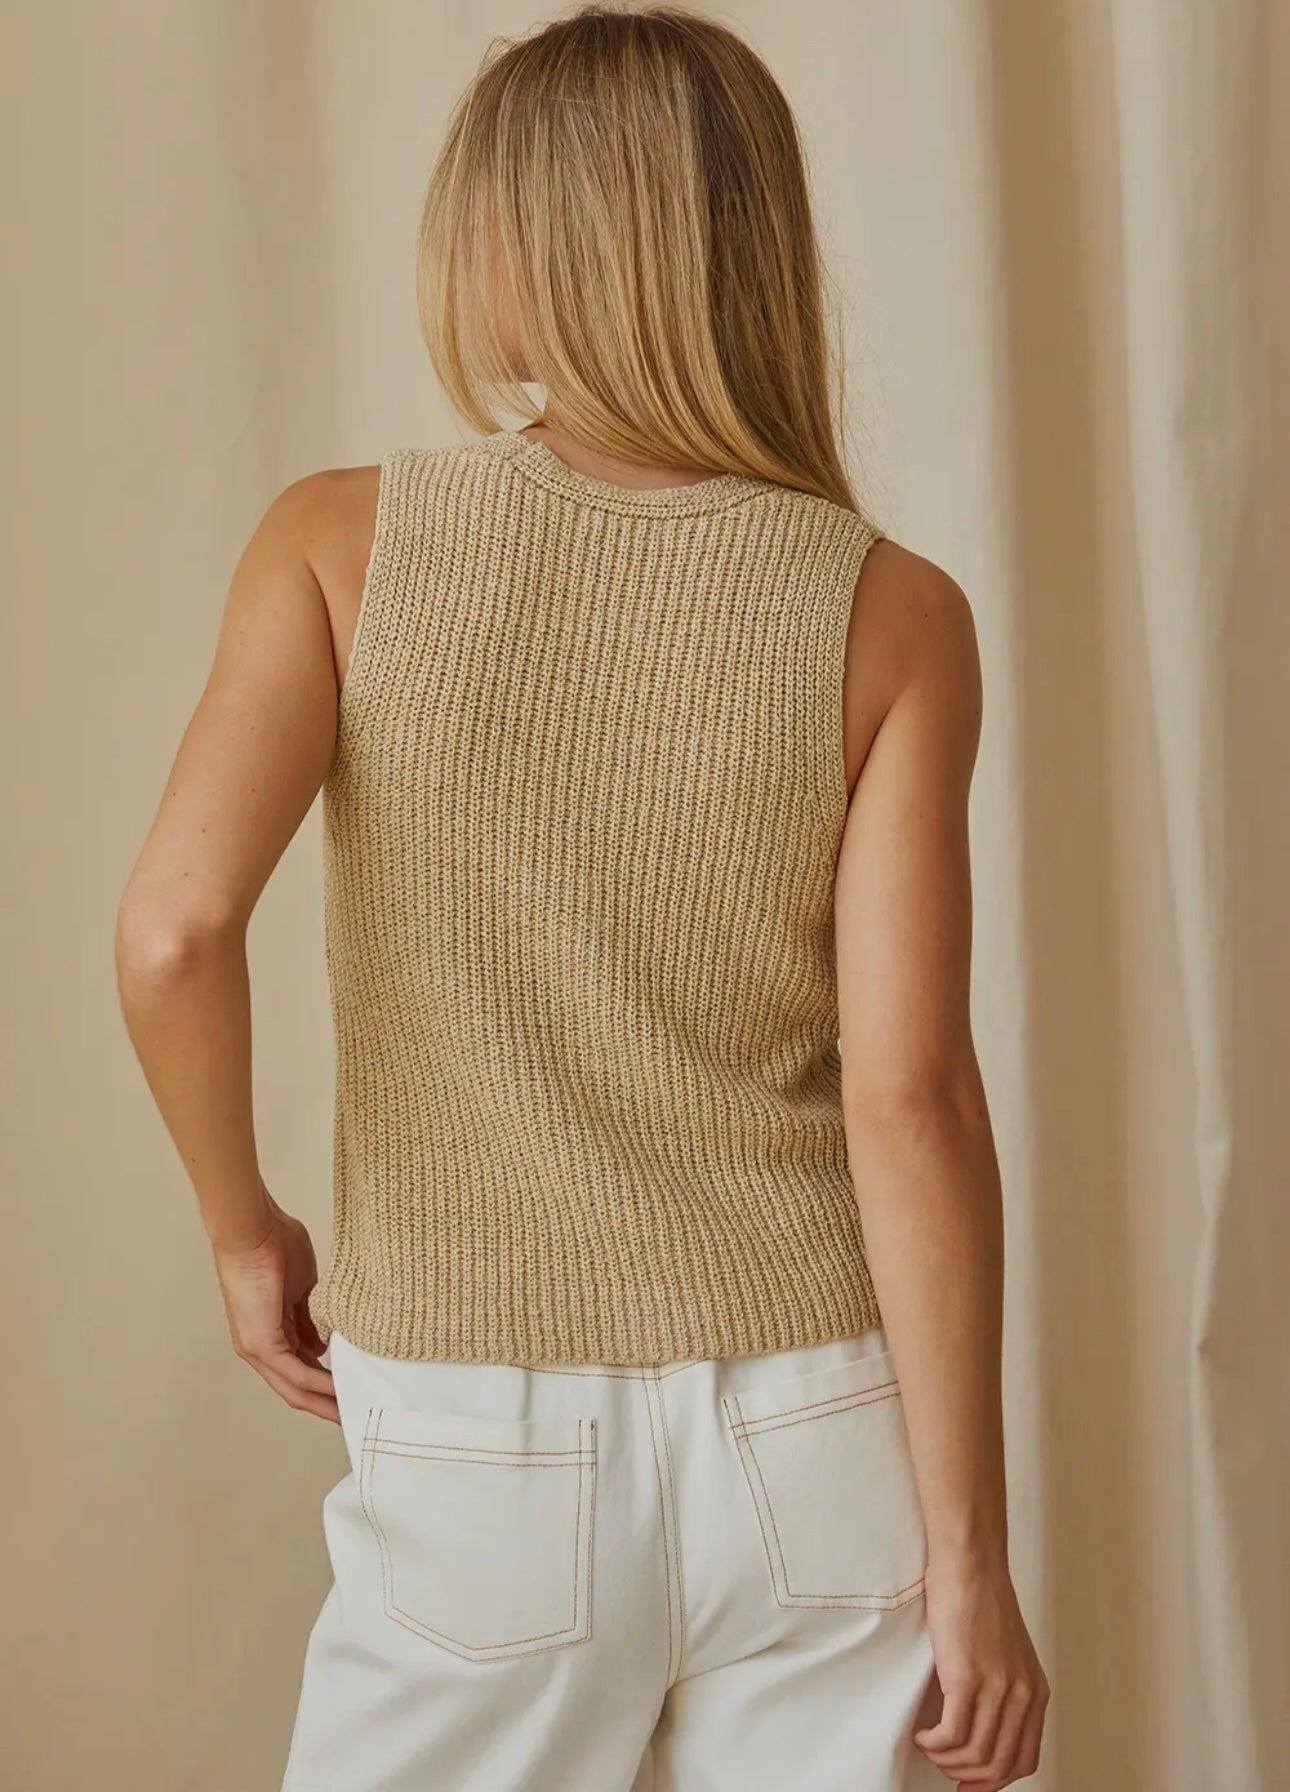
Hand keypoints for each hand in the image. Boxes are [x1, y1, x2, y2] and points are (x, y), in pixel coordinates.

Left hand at [211, 1186, 338, 1422]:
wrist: (253, 1228)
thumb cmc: (274, 1244)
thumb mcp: (301, 1288)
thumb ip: (308, 1318)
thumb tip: (321, 1345)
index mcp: (267, 1331)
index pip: (296, 1371)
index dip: (322, 1386)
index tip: (349, 1392)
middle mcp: (258, 1347)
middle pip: (294, 1389)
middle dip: (325, 1404)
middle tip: (354, 1414)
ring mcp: (257, 1348)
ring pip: (294, 1388)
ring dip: (325, 1401)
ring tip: (353, 1409)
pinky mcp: (261, 1342)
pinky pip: (295, 1373)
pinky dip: (320, 1384)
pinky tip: (341, 1389)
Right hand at [912, 1551, 1048, 1788]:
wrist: (970, 1563)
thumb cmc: (980, 1599)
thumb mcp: (1007, 1652)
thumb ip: (1005, 1689)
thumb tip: (984, 1728)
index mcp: (1035, 1691)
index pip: (1024, 1760)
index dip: (994, 1781)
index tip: (969, 1783)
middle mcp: (1022, 1695)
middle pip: (998, 1766)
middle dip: (967, 1777)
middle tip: (943, 1767)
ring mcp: (996, 1687)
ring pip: (974, 1756)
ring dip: (946, 1761)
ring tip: (929, 1746)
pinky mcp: (967, 1677)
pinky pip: (952, 1734)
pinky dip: (934, 1743)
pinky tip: (923, 1733)